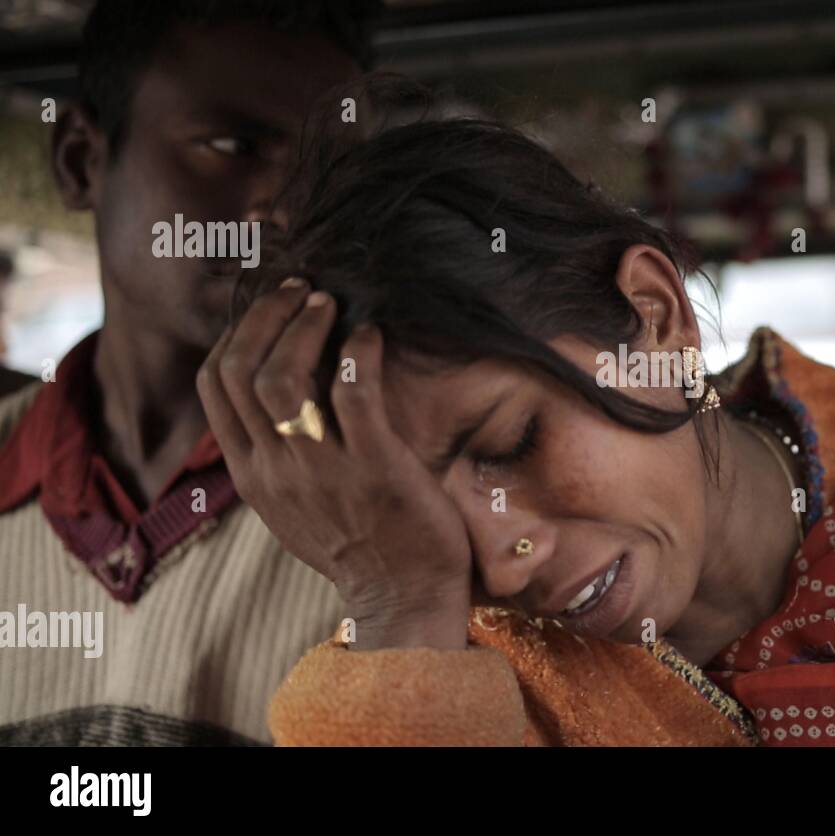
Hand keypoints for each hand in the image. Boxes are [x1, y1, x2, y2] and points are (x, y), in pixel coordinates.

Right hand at [196, 279, 472, 649]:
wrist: (403, 597)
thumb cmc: (358, 545)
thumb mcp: (292, 505)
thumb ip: (275, 453)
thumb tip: (276, 391)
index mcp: (251, 473)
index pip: (213, 384)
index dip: (238, 332)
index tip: (271, 308)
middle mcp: (276, 468)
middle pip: (241, 369)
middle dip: (268, 316)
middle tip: (302, 291)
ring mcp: (322, 469)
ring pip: (284, 377)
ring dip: (305, 328)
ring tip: (330, 304)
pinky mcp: (375, 468)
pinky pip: (354, 392)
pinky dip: (359, 352)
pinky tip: (371, 336)